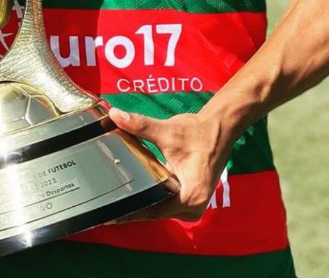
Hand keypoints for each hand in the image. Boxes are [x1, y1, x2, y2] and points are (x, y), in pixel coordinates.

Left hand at [108, 106, 233, 222]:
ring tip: (118, 190)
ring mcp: (192, 205)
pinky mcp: (190, 198)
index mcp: (190, 198)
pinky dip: (154, 192)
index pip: (152, 211)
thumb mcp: (169, 131)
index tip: (109, 214)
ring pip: (159, 206)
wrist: (221, 127)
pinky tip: (138, 184)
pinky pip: (166, 200)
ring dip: (144, 196)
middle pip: (155, 210)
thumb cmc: (200, 132)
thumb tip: (115, 115)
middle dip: (134, 202)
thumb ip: (140, 125)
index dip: (130, 212)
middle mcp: (193, 208)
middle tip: (107, 195)